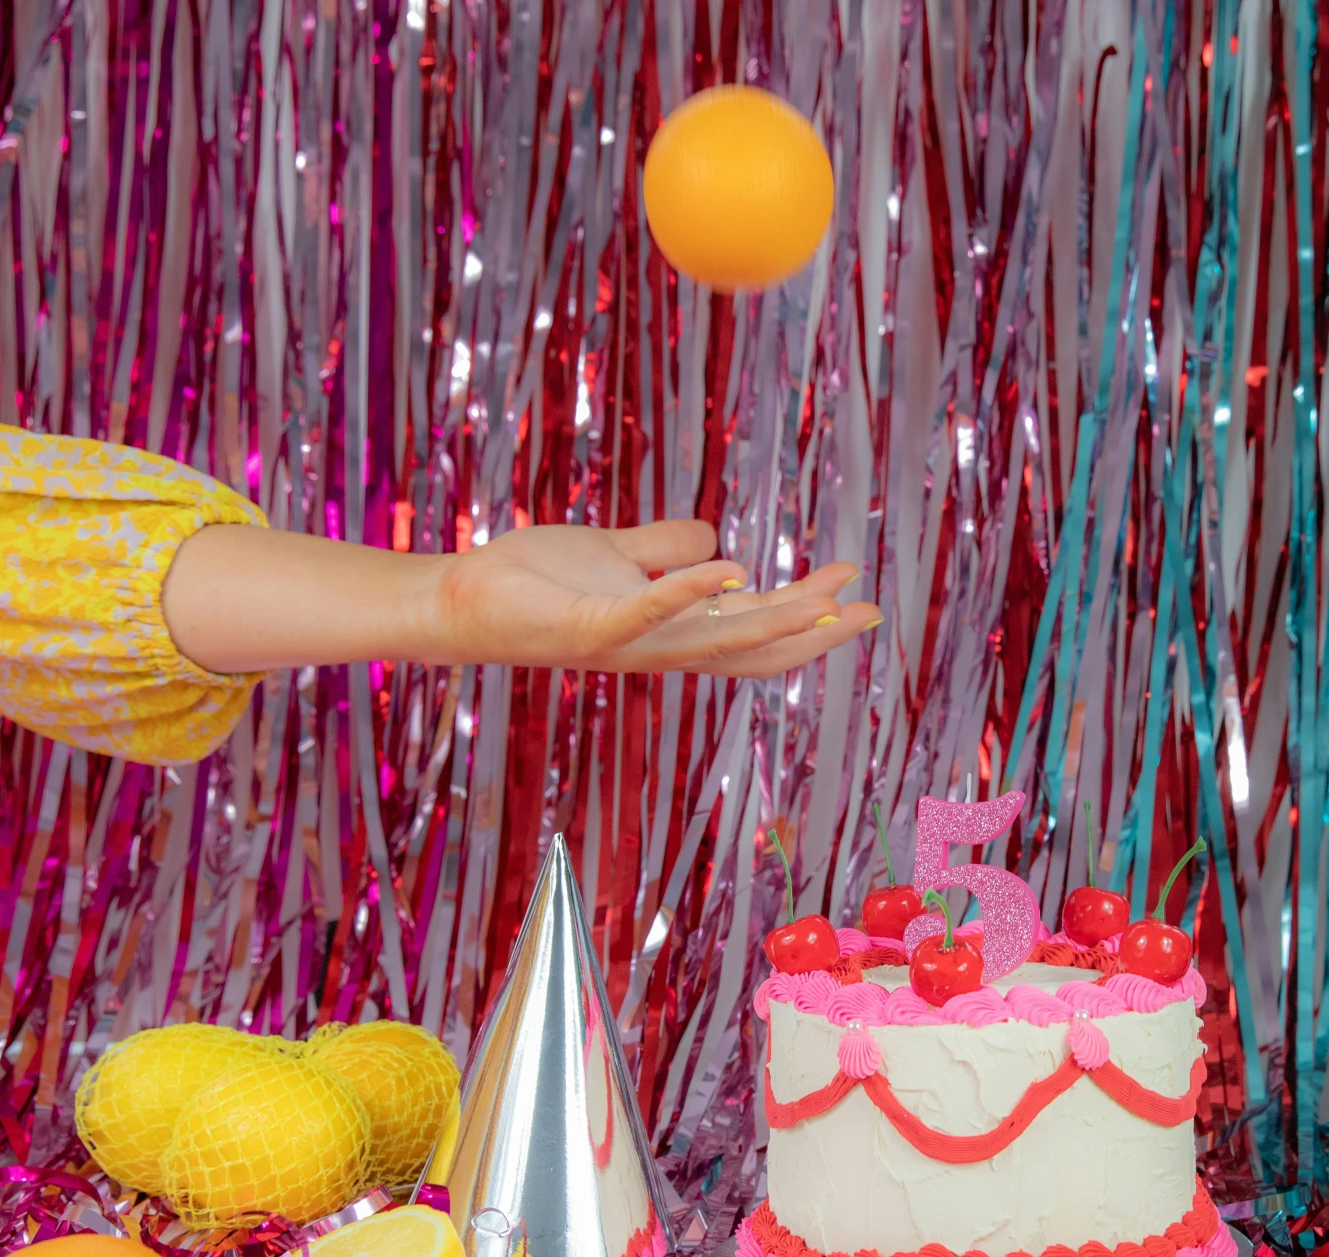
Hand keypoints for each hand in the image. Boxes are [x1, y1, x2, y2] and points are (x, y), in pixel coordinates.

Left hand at [428, 519, 877, 675]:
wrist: (460, 601)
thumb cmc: (533, 581)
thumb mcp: (615, 554)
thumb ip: (664, 546)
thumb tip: (715, 536)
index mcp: (669, 629)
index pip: (751, 630)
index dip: (807, 618)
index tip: (857, 596)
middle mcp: (657, 647)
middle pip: (750, 647)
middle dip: (812, 632)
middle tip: (868, 609)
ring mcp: (626, 643)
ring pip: (713, 641)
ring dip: (772, 620)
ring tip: (825, 600)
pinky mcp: (587, 629)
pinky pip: (645, 613)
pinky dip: (685, 591)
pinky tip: (725, 568)